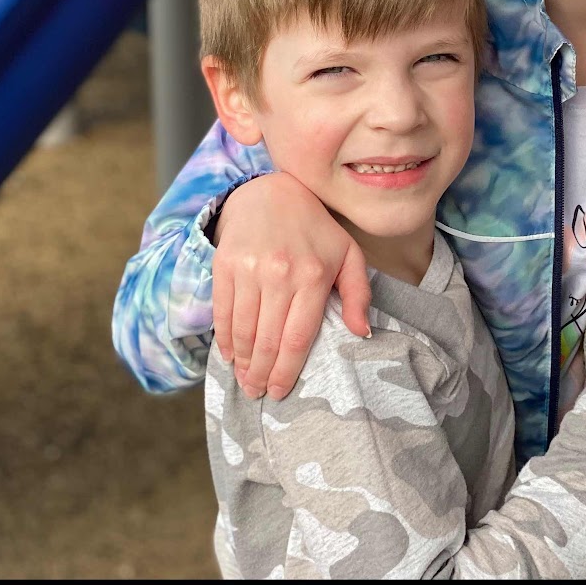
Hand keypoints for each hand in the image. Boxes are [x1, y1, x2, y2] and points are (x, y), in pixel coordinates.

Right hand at [212, 172, 371, 399]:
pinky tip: (229, 355)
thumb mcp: (348, 254)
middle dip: (262, 373)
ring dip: (242, 362)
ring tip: (245, 379)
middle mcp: (280, 274)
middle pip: (268, 340)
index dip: (287, 370)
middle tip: (258, 393)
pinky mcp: (225, 263)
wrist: (273, 192)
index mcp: (314, 276)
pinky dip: (225, 338)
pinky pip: (223, 311)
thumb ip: (358, 293)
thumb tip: (362, 333)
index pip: (297, 337)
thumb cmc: (316, 229)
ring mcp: (250, 269)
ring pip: (244, 329)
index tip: (281, 392)